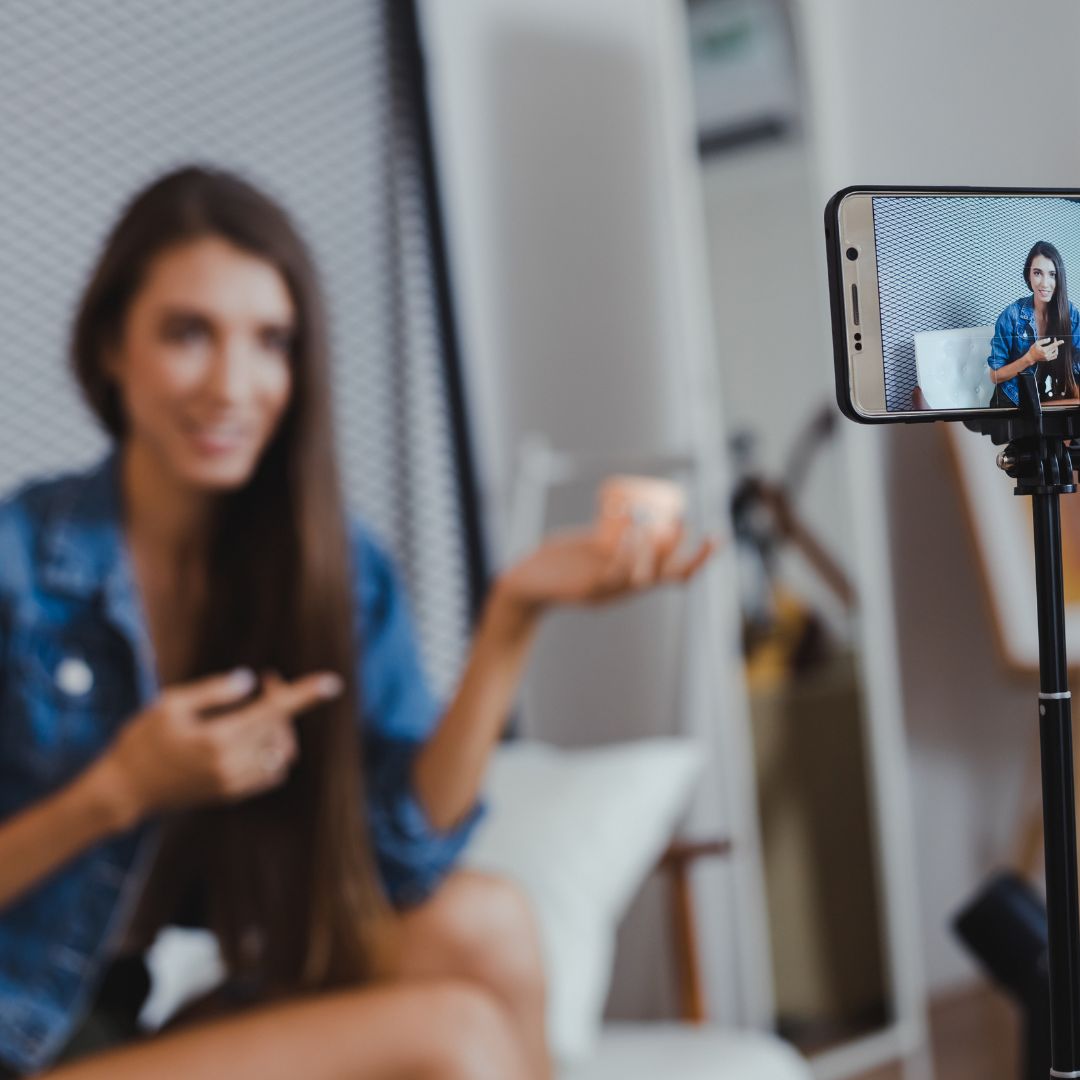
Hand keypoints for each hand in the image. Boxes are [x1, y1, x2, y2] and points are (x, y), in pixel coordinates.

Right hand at [97, 667, 344, 824]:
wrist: (124, 791)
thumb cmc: (142, 740)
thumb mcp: (170, 705)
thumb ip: (214, 691)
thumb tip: (251, 680)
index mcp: (216, 738)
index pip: (272, 712)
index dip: (304, 695)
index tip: (333, 683)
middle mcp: (230, 764)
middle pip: (280, 728)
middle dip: (281, 701)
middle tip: (264, 682)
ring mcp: (233, 783)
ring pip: (281, 753)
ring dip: (279, 728)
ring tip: (257, 711)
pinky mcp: (231, 794)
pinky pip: (271, 774)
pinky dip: (274, 753)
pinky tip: (255, 737)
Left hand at [498, 515, 718, 616]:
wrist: (524, 584)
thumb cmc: (556, 564)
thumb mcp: (589, 548)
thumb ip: (609, 538)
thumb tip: (630, 509)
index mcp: (632, 578)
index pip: (675, 574)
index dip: (699, 558)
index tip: (718, 535)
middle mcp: (625, 588)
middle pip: (667, 577)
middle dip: (683, 553)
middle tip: (683, 523)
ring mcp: (609, 590)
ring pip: (644, 577)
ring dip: (652, 551)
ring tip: (651, 525)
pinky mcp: (588, 589)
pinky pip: (615, 574)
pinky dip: (627, 554)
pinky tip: (629, 533)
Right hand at [1028, 337, 1063, 364]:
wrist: (1031, 357)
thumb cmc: (1033, 350)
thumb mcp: (1036, 343)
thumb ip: (1043, 341)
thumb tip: (1050, 339)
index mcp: (1044, 350)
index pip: (1053, 346)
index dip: (1058, 343)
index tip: (1062, 341)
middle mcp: (1047, 354)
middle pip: (1055, 348)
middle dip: (1056, 344)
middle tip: (1055, 340)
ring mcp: (1047, 357)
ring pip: (1056, 353)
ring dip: (1056, 348)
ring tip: (1054, 346)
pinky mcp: (1048, 359)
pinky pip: (1055, 356)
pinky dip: (1055, 353)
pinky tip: (1053, 350)